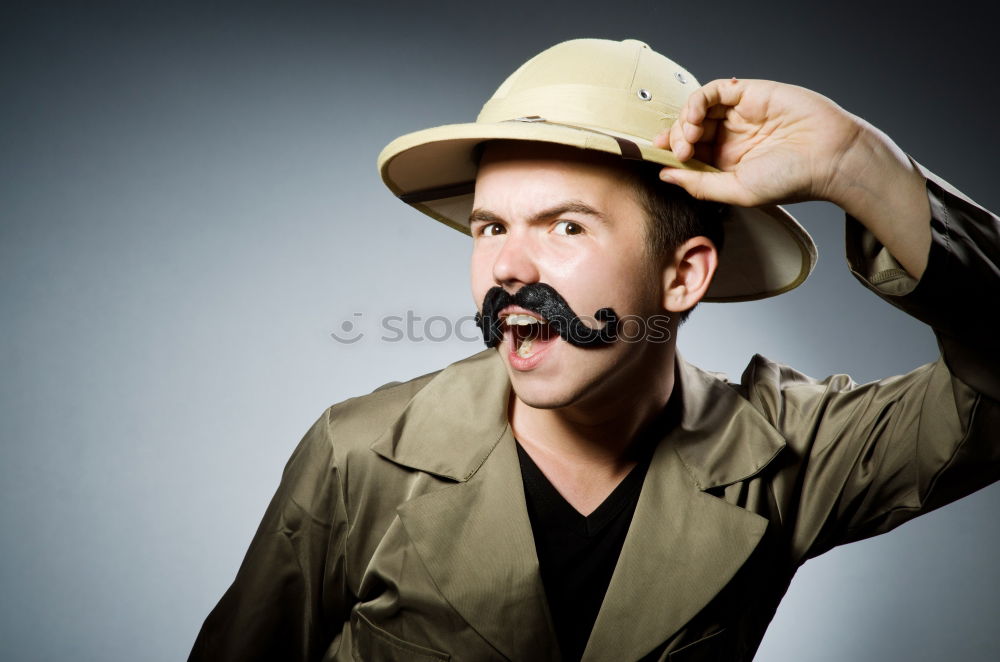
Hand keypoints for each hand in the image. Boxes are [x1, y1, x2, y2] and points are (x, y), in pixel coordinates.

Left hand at [653, 77, 862, 206]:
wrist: (829, 156)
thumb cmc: (790, 180)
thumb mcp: (737, 191)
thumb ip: (700, 185)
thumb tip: (665, 176)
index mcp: (726, 163)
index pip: (688, 154)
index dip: (670, 153)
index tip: (659, 158)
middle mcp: (730, 137)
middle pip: (688, 130)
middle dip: (677, 138)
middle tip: (683, 150)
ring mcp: (739, 114)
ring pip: (697, 110)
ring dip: (685, 120)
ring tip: (690, 135)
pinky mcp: (749, 94)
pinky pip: (714, 90)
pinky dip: (698, 100)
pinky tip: (697, 116)